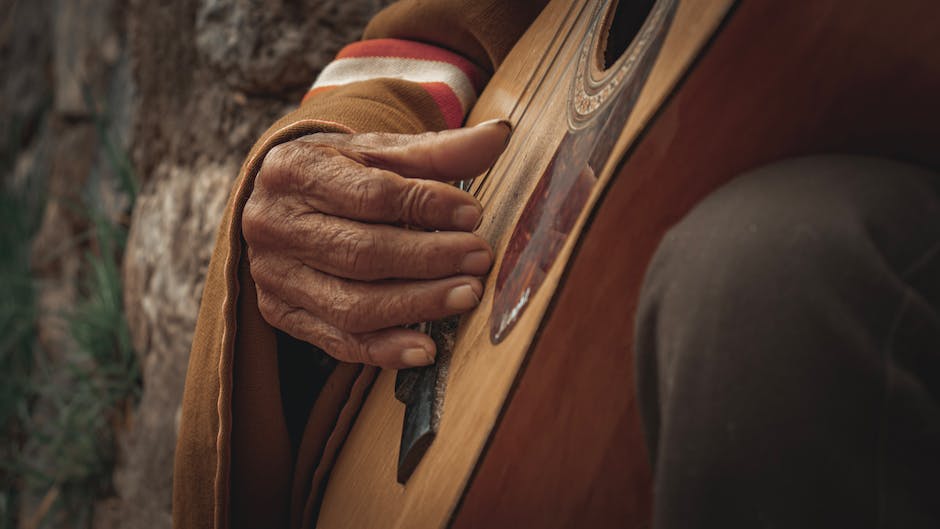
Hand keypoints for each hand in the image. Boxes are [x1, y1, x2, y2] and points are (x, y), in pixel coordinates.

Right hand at [243, 121, 509, 367]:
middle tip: (479, 259)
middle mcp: (273, 225)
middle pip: (361, 253)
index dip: (426, 207)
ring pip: (351, 305)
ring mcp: (272, 275)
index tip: (473, 215)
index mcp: (293, 170)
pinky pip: (337, 342)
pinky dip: (384, 351)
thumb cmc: (338, 172)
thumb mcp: (378, 151)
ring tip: (466, 296)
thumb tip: (499, 136)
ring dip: (416, 306)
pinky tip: (426, 349)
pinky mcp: (280, 314)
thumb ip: (437, 150)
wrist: (280, 202)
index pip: (370, 194)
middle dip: (428, 260)